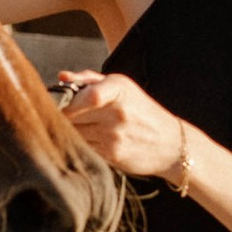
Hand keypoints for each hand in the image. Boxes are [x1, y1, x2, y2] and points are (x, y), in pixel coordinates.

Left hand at [55, 71, 189, 180]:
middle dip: (63, 116)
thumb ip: (89, 80)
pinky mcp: (112, 154)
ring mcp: (115, 135)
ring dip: (71, 131)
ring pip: (74, 132)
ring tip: (83, 127)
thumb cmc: (141, 110)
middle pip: (72, 116)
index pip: (88, 95)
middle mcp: (118, 112)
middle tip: (65, 115)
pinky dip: (82, 143)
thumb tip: (62, 77)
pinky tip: (93, 139)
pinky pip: (84, 146)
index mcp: (119, 89)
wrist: (170, 144)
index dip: (69, 101)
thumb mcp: (122, 87)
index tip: (61, 102)